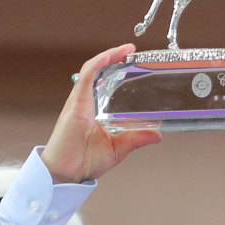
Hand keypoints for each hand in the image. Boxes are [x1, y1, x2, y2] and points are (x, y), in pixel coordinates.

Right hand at [42, 45, 162, 184]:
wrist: (66, 175)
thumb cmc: (83, 162)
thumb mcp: (118, 148)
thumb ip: (136, 138)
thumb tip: (158, 134)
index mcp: (93, 110)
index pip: (103, 81)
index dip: (115, 68)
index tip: (132, 60)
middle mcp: (84, 102)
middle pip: (98, 71)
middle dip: (114, 57)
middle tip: (132, 51)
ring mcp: (79, 102)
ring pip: (92, 69)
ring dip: (108, 56)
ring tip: (124, 49)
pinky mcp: (75, 105)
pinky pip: (85, 78)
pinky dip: (97, 65)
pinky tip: (108, 56)